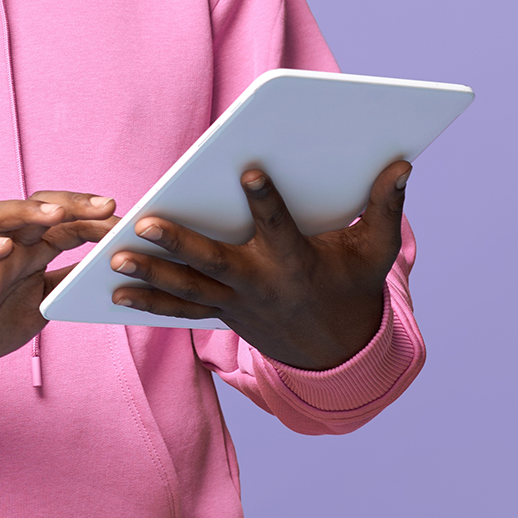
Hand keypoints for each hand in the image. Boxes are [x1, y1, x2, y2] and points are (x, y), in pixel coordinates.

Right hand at [0, 194, 118, 371]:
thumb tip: (109, 273)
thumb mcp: (41, 304)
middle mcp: (8, 247)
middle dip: (71, 203)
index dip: (94, 219)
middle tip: (105, 206)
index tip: (125, 220)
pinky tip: (2, 247)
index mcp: (31, 253)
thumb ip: (66, 284)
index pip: (65, 224)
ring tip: (54, 214)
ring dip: (26, 211)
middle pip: (37, 209)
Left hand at [108, 159, 409, 370]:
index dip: (265, 199)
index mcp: (297, 263)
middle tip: (146, 223)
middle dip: (179, 243)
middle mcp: (261, 284)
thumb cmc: (353, 288)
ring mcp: (237, 303)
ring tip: (113, 260)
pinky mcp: (222, 313)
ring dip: (150, 275)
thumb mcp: (375, 253)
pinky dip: (149, 302)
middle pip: (215, 262)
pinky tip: (115, 292)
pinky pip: (181, 310)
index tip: (246, 170)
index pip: (279, 227)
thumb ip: (386, 209)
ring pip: (188, 289)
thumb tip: (403, 165)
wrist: (336, 352)